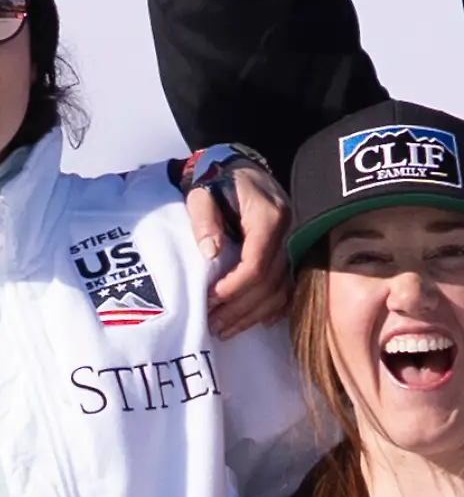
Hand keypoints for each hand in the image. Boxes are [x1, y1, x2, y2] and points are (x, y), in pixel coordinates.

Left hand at [186, 165, 290, 336]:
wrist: (238, 167)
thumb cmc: (216, 180)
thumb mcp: (202, 193)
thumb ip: (204, 219)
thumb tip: (210, 253)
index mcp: (269, 217)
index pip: (256, 264)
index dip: (233, 287)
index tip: (210, 300)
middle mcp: (289, 232)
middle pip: (269, 282)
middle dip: (240, 308)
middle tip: (214, 325)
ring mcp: (294, 243)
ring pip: (280, 289)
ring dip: (253, 314)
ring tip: (226, 329)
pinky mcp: (292, 250)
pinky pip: (288, 286)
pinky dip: (273, 307)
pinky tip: (257, 321)